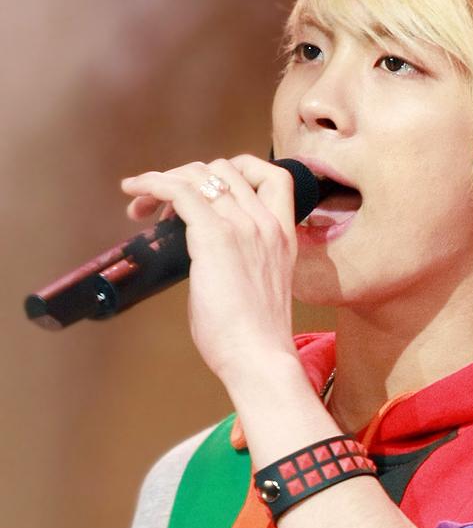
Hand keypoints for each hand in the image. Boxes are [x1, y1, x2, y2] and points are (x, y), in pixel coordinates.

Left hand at [121, 155, 299, 383]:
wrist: (260, 358)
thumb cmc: (254, 339)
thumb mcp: (258, 288)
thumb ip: (240, 263)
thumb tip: (207, 264)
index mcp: (283, 235)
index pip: (273, 176)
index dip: (237, 170)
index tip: (210, 189)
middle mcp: (266, 223)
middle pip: (225, 168)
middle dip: (188, 178)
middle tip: (161, 207)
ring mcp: (243, 226)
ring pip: (198, 175)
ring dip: (163, 181)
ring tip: (141, 207)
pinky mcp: (215, 236)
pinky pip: (179, 190)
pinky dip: (152, 184)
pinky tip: (134, 193)